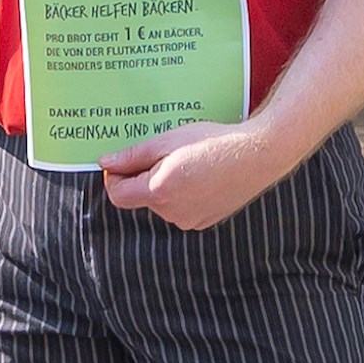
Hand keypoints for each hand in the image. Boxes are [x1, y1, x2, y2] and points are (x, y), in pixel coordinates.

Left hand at [100, 118, 283, 232]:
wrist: (258, 155)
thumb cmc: (213, 142)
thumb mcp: (167, 140)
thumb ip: (133, 156)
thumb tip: (106, 163)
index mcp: (159, 192)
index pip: (118, 194)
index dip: (114, 176)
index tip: (122, 160)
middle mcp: (172, 213)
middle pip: (141, 197)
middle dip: (144, 176)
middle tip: (164, 151)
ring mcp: (190, 220)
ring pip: (162, 202)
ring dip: (164, 183)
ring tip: (188, 160)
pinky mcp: (205, 221)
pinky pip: (181, 208)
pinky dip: (182, 192)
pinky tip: (200, 173)